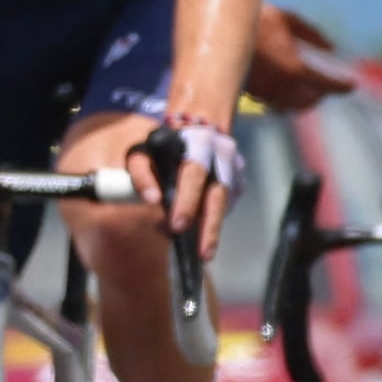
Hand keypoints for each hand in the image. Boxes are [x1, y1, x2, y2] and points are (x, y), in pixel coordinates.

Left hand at [136, 117, 240, 257]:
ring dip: (214, 228)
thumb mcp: (145, 152)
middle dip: (209, 225)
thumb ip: (141, 174)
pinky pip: (228, 204)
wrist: (195, 128)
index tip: (177, 226)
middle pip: (218, 193)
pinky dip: (215, 219)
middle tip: (201, 252)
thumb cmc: (163, 145)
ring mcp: (236, 167)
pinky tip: (204, 233)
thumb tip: (151, 201)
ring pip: (226, 202)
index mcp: (199, 141)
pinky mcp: (240, 179)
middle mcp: (223, 153)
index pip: (194, 173)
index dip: (187, 201)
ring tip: (203, 252)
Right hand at [247, 3, 357, 109]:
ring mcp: (263, 92)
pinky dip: (283, 99)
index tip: (351, 85)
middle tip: (324, 86)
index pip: (326, 84)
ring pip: (290, 106)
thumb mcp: (287, 19)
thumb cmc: (254, 19)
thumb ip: (312, 34)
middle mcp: (281, 87)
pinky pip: (272, 103)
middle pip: (309, 102)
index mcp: (294, 69)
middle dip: (319, 95)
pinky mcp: (248, 93)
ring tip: (304, 89)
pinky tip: (281, 87)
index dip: (341, 85)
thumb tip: (331, 47)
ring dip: (301, 100)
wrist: (213, 30)